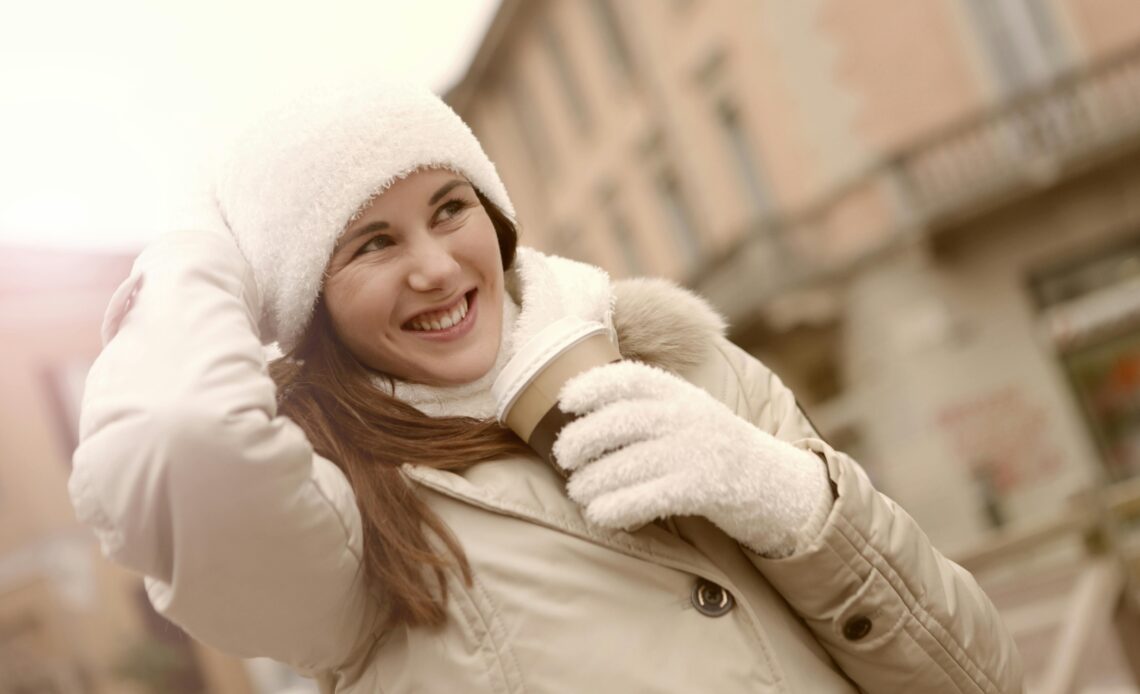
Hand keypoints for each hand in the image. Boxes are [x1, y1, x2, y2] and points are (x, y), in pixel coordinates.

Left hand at [553, 361, 830, 555]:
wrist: (770, 481)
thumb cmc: (708, 446)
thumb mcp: (685, 411)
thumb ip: (645, 406)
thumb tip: (579, 415)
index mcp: (678, 393)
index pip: (629, 379)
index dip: (591, 386)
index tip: (564, 401)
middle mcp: (685, 416)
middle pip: (618, 423)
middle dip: (580, 440)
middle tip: (563, 457)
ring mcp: (694, 452)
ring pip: (624, 466)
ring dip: (590, 483)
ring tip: (578, 491)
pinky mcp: (700, 489)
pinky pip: (644, 498)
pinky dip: (614, 509)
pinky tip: (599, 515)